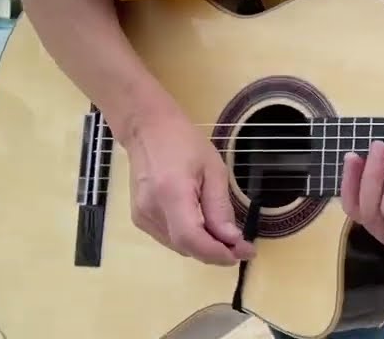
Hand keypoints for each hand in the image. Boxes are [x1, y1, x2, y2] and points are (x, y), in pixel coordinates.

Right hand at [123, 108, 256, 265]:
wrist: (147, 131)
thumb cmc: (184, 143)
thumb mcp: (213, 169)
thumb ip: (220, 206)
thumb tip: (232, 239)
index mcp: (171, 193)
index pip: (192, 238)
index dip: (217, 252)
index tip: (243, 252)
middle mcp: (151, 211)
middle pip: (186, 246)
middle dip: (216, 252)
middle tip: (242, 247)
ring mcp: (141, 217)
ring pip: (178, 246)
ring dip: (204, 248)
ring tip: (228, 240)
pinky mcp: (139, 219)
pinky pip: (169, 239)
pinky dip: (190, 240)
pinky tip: (206, 231)